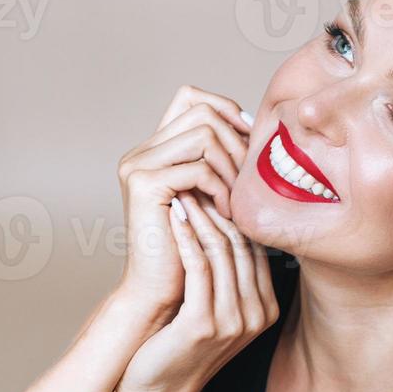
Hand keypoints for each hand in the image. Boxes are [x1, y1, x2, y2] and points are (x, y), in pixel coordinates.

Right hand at [114, 85, 254, 318]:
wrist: (161, 294)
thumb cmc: (192, 253)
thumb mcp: (211, 200)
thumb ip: (221, 165)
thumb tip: (254, 129)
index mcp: (155, 151)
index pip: (190, 97)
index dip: (225, 109)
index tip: (250, 142)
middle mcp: (141, 152)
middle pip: (201, 110)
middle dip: (236, 140)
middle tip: (249, 178)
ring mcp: (138, 166)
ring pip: (204, 134)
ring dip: (232, 166)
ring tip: (238, 199)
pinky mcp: (143, 185)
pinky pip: (198, 167)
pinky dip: (221, 187)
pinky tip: (227, 212)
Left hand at [118, 192, 278, 391]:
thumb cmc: (180, 346)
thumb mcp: (215, 310)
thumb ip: (227, 276)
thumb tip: (225, 223)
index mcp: (267, 309)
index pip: (257, 249)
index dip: (235, 213)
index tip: (213, 185)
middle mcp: (257, 315)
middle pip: (243, 245)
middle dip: (220, 207)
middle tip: (199, 176)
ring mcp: (234, 321)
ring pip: (222, 251)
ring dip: (202, 215)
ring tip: (184, 187)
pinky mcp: (205, 324)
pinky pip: (199, 267)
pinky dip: (187, 235)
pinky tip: (174, 215)